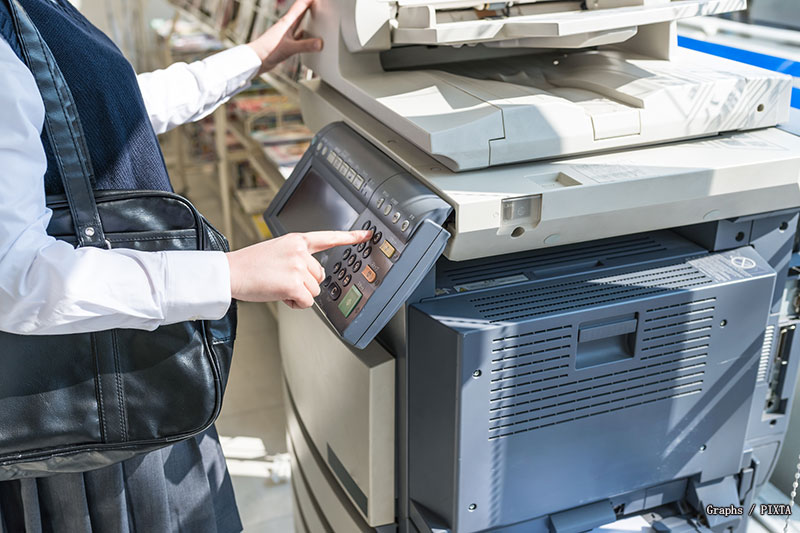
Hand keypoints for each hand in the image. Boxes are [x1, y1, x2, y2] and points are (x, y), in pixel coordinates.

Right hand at [226, 230, 371, 308]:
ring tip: (277, 286)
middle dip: (305, 283)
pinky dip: (295, 303)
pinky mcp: (294, 284)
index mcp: (297, 240)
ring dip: (299, 294)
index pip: (328, 237)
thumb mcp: (276, 250)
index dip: (350, 237)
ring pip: (314, 290)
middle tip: (282, 280)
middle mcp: (300, 251)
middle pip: (320, 276)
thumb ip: (296, 257)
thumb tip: (311, 275)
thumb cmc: (249, 265)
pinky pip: (306, 302)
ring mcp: (298, 267)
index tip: (367, 236)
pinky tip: (279, 294)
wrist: (229, 272)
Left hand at [247, 0, 321, 73]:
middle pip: (300, 11)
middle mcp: (286, 25)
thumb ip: (306, 46)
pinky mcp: (283, 42)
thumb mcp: (290, 48)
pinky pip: (296, 35)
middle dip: (309, 5)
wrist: (255, 61)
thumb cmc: (268, 51)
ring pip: (298, 22)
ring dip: (306, 18)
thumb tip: (320, 43)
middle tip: (316, 2)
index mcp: (287, 22)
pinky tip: (305, 35)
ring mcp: (284, 34)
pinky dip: (303, 33)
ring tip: (314, 15)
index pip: (301, 5)